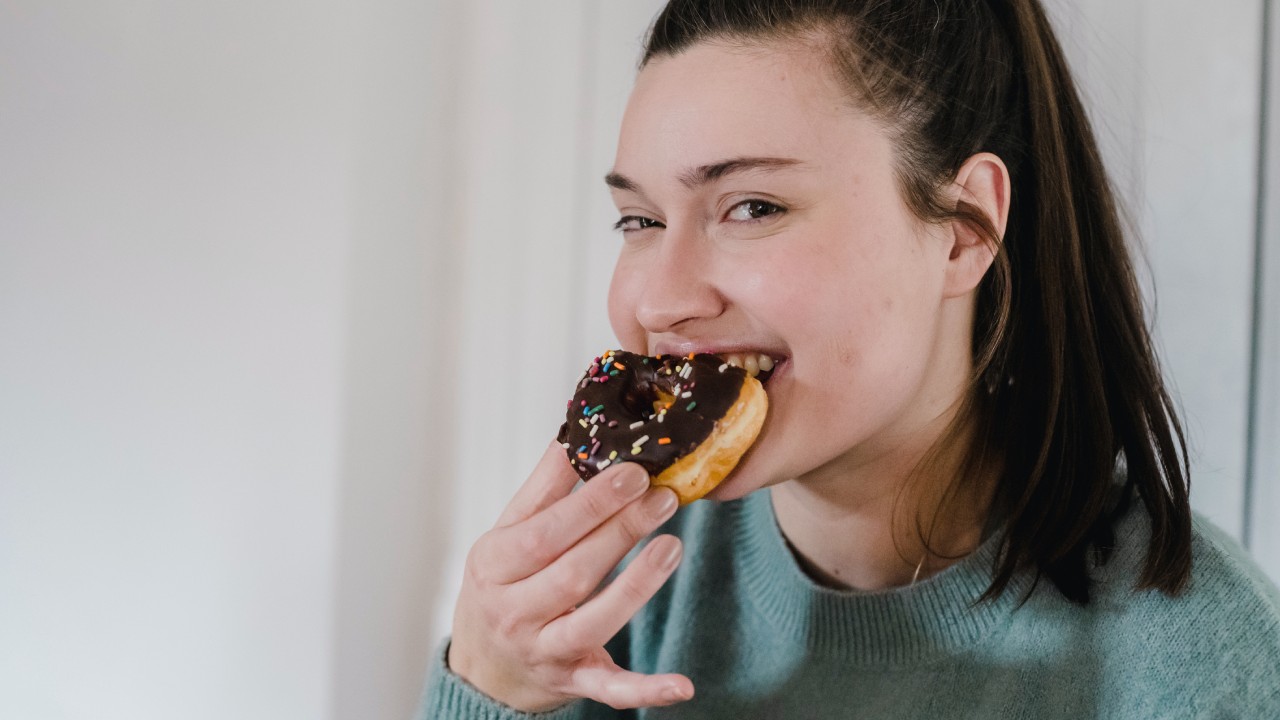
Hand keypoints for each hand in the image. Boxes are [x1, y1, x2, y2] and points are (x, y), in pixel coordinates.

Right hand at [446, 441, 692, 711]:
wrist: (484, 666)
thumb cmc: (503, 584)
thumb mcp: (508, 532)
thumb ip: (545, 487)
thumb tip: (576, 430)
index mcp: (493, 565)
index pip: (543, 532)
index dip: (591, 503)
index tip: (633, 472)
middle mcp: (512, 612)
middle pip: (573, 572)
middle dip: (621, 532)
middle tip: (664, 496)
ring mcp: (543, 651)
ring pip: (594, 622)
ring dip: (638, 586)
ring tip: (673, 546)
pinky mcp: (573, 681)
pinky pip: (610, 689)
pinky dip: (646, 689)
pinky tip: (683, 684)